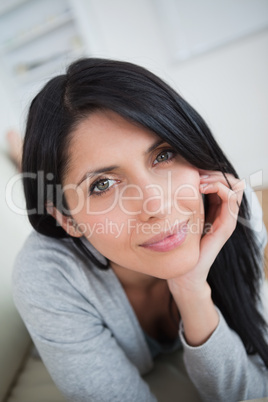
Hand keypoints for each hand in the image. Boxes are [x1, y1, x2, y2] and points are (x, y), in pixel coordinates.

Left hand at [168, 170, 244, 294]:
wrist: (184, 272)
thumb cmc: (180, 245)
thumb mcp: (182, 216)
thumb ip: (184, 201)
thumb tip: (174, 180)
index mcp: (216, 209)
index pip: (224, 181)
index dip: (211, 171)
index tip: (193, 170)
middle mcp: (225, 213)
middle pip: (232, 181)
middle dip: (215, 172)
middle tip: (197, 173)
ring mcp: (227, 220)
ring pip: (235, 187)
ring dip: (218, 178)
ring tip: (200, 181)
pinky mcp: (226, 228)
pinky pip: (231, 201)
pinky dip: (221, 189)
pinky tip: (204, 188)